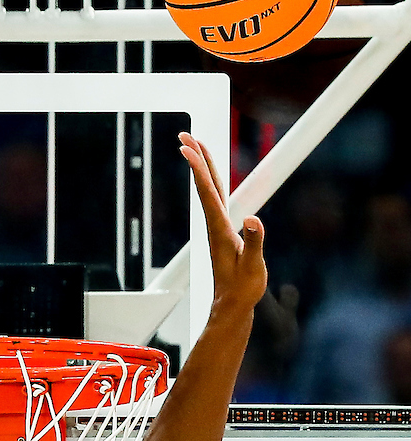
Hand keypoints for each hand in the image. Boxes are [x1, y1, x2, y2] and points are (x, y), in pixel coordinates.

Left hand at [179, 131, 267, 311]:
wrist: (232, 305)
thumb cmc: (243, 288)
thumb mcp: (252, 267)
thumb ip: (254, 243)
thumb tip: (253, 220)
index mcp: (220, 229)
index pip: (208, 193)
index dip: (199, 169)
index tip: (188, 148)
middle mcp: (215, 224)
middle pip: (205, 184)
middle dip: (196, 158)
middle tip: (185, 135)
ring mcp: (218, 227)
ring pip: (210, 189)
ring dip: (203, 166)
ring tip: (196, 145)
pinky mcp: (224, 231)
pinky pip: (216, 198)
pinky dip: (212, 181)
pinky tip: (211, 175)